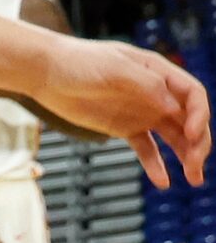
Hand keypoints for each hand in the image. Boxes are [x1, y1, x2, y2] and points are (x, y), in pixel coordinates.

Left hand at [29, 34, 209, 188]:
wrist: (43, 72)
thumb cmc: (76, 61)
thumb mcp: (113, 67)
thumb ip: (146, 84)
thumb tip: (175, 108)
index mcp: (157, 71)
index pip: (193, 94)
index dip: (199, 115)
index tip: (191, 134)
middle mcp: (155, 93)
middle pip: (189, 119)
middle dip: (199, 142)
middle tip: (196, 166)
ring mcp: (141, 111)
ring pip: (174, 137)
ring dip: (187, 156)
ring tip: (193, 179)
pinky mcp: (124, 127)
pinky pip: (147, 149)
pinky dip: (156, 164)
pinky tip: (162, 181)